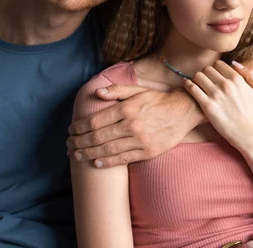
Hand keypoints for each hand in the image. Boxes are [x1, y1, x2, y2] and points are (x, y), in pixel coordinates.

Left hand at [67, 84, 199, 167]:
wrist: (183, 111)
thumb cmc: (158, 100)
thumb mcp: (138, 90)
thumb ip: (117, 91)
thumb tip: (97, 93)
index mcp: (127, 108)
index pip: (96, 120)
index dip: (80, 127)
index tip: (71, 130)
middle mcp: (131, 125)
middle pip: (98, 136)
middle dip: (80, 142)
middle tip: (69, 145)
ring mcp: (140, 140)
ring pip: (108, 149)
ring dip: (89, 153)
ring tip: (78, 155)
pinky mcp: (148, 152)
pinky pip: (123, 159)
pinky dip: (108, 162)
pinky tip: (96, 162)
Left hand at [183, 60, 252, 151]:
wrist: (249, 134)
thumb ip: (250, 75)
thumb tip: (235, 63)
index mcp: (237, 79)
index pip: (218, 64)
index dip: (215, 69)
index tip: (214, 75)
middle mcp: (226, 85)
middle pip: (207, 69)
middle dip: (206, 73)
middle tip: (205, 80)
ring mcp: (216, 95)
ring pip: (198, 76)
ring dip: (197, 79)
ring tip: (198, 84)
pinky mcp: (207, 106)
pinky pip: (192, 88)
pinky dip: (188, 85)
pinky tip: (188, 86)